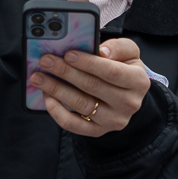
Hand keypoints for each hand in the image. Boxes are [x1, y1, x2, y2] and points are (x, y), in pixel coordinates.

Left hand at [31, 38, 151, 136]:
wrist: (128, 96)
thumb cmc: (124, 70)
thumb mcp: (130, 54)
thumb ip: (119, 47)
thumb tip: (103, 51)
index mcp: (138, 82)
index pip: (111, 72)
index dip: (88, 63)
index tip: (68, 54)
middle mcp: (128, 104)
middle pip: (92, 87)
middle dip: (65, 72)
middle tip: (46, 61)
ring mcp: (112, 120)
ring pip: (80, 104)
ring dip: (56, 89)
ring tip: (39, 77)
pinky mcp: (98, 131)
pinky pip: (73, 124)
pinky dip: (57, 111)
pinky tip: (47, 96)